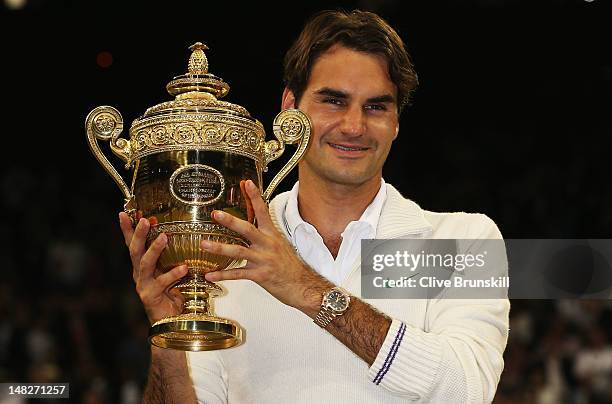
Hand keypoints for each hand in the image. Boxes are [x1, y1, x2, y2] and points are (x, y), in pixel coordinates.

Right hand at [119, 213, 188, 324]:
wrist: (170, 321)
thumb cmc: (172, 293)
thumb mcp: (170, 271)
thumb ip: (171, 257)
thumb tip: (180, 235)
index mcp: (142, 266)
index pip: (132, 244)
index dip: (127, 229)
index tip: (123, 212)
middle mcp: (139, 274)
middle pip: (134, 251)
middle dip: (138, 234)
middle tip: (144, 220)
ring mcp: (143, 285)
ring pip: (145, 264)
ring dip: (154, 249)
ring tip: (164, 237)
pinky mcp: (151, 296)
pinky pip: (162, 283)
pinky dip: (173, 274)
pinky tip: (184, 268)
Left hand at [202, 180, 330, 312]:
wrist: (303, 286)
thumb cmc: (292, 267)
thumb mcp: (281, 245)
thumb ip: (266, 236)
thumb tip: (255, 226)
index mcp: (272, 235)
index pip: (263, 212)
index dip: (255, 197)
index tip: (247, 183)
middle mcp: (267, 245)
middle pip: (247, 229)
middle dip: (231, 221)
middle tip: (216, 214)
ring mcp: (263, 260)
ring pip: (238, 251)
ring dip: (220, 248)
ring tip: (204, 244)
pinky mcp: (260, 275)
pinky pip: (238, 274)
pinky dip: (223, 275)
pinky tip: (210, 275)